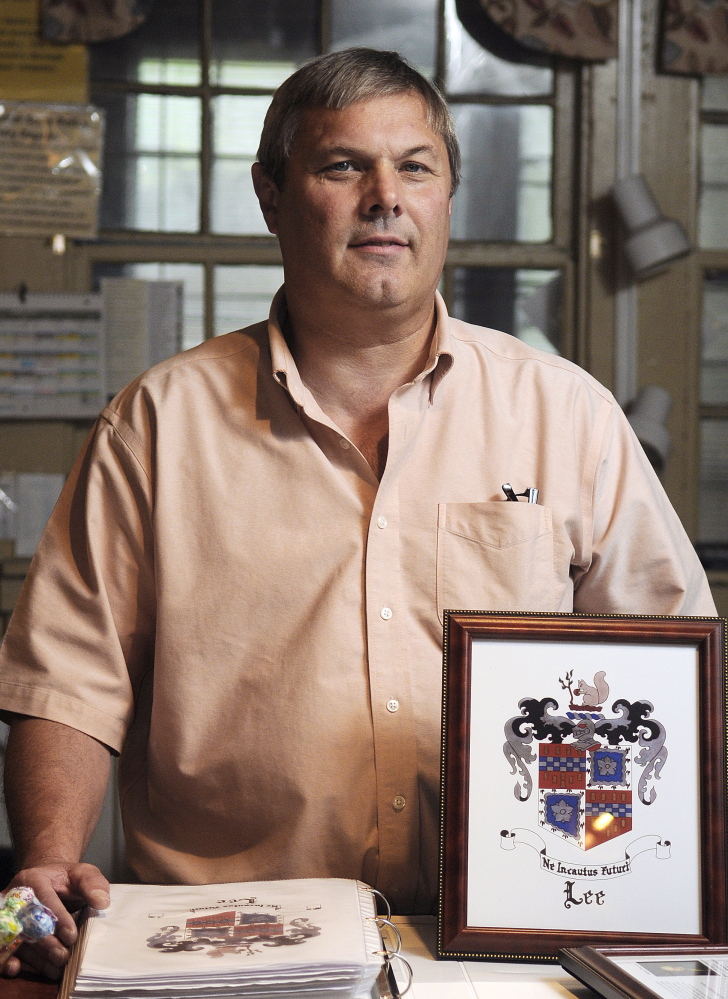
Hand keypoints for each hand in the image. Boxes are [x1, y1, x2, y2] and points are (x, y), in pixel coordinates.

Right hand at [1, 861, 109, 979]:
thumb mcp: (82, 874)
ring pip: (18, 938)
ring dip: (35, 956)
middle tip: (63, 956)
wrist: (48, 883)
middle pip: (28, 922)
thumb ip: (93, 883)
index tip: (72, 935)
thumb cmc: (66, 879)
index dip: (58, 917)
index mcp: (33, 879)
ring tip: (55, 967)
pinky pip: (5, 947)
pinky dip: (9, 960)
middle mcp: (16, 898)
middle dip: (46, 942)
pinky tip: (17, 968)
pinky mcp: (8, 932)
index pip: (44, 898)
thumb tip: (101, 902)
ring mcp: (10, 916)